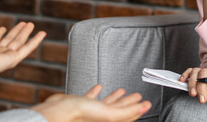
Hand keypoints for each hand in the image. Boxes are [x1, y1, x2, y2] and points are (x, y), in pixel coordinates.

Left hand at [0, 22, 45, 84]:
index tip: (3, 28)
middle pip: (8, 41)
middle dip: (15, 32)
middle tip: (23, 23)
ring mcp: (4, 58)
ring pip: (18, 43)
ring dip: (25, 33)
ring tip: (30, 24)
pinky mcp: (13, 60)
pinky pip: (27, 49)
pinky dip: (35, 41)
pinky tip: (42, 34)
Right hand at [34, 85, 150, 121]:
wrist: (60, 111)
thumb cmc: (82, 115)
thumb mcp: (110, 114)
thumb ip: (127, 111)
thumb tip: (144, 107)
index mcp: (109, 121)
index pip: (128, 116)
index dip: (138, 109)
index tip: (147, 102)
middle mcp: (101, 118)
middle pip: (119, 109)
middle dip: (129, 102)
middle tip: (138, 95)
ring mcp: (90, 111)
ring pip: (106, 103)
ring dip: (115, 97)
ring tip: (122, 90)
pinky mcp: (79, 104)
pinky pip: (90, 98)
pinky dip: (96, 92)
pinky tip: (99, 87)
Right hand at [180, 65, 206, 103]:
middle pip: (204, 74)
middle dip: (202, 87)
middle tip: (202, 99)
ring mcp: (206, 70)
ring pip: (196, 73)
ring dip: (193, 83)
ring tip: (193, 94)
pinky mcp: (200, 73)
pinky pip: (190, 71)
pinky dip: (185, 75)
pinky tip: (182, 81)